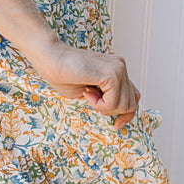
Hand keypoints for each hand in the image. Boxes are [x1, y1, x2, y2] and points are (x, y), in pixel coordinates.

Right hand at [25, 39, 141, 129]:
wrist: (50, 58)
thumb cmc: (63, 75)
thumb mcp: (90, 92)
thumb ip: (106, 97)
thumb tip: (118, 112)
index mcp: (116, 69)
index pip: (133, 96)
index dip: (128, 114)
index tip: (117, 125)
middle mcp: (120, 66)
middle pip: (131, 103)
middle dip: (111, 111)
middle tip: (91, 100)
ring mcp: (118, 68)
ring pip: (124, 105)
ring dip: (103, 107)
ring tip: (87, 93)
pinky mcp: (112, 74)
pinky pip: (113, 102)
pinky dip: (99, 105)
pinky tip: (86, 92)